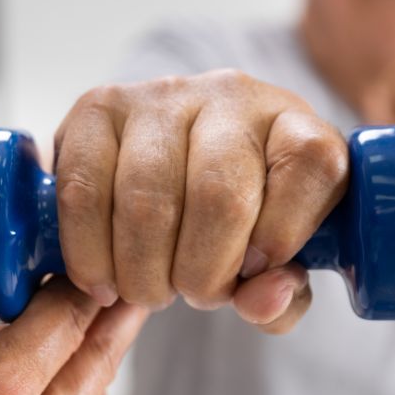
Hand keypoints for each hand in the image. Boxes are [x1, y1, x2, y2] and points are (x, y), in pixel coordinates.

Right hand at [53, 69, 348, 332]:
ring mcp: (161, 95)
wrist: (175, 170)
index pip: (311, 162)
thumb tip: (262, 299)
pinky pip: (83, 188)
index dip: (285, 232)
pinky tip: (104, 277)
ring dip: (144, 272)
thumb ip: (283, 296)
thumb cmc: (240, 223)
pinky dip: (90, 252)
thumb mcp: (278, 264)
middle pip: (220, 195)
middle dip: (203, 273)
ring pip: (146, 198)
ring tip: (150, 289)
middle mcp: (232, 96)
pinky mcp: (98, 107)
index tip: (259, 270)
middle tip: (195, 294)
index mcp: (295, 126)